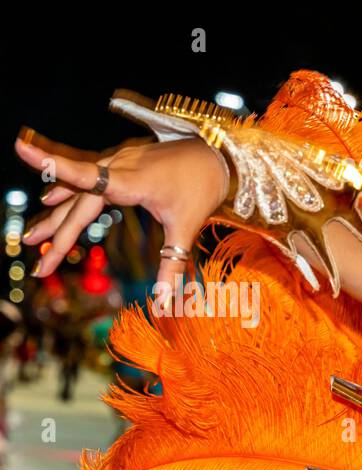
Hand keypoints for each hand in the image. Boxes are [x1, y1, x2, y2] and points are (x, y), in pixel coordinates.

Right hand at [14, 130, 228, 295]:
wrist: (216, 156)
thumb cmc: (202, 190)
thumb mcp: (187, 229)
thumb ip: (173, 266)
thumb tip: (166, 304)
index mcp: (132, 181)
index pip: (86, 177)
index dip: (54, 167)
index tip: (21, 148)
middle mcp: (118, 167)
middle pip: (78, 203)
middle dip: (57, 235)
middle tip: (41, 267)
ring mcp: (116, 163)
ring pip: (78, 191)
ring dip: (55, 215)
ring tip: (33, 238)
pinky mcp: (119, 163)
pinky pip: (87, 179)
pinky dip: (68, 192)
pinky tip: (50, 200)